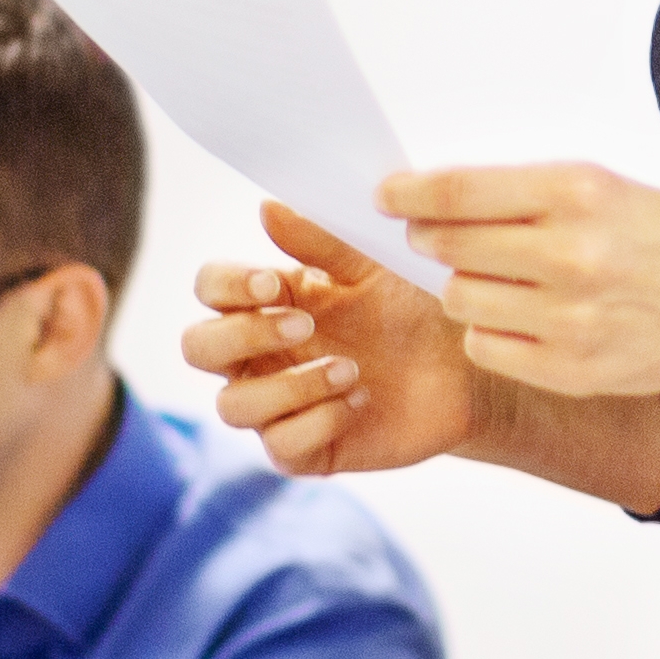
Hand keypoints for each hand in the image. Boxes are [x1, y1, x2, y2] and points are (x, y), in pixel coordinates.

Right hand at [183, 206, 492, 476]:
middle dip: (242, 336)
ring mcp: (278, 406)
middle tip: (304, 325)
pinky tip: (359, 400)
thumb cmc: (411, 310)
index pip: (209, 290)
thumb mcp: (370, 268)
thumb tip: (267, 208)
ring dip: (289, 386)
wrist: (462, 368)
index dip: (227, 287)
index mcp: (267, 303)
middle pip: (197, 349)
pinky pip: (281, 446)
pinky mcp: (306, 450)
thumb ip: (319, 242)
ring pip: (234, 406)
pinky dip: (317, 421)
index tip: (272, 285)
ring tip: (350, 369)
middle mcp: (260, 356)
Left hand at [381, 160, 659, 402]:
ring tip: (497, 278)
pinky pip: (485, 346)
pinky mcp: (570, 371)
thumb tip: (436, 199)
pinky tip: (521, 316)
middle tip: (435, 235)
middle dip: (431, 238)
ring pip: (459, 299)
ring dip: (461, 285)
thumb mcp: (604, 187)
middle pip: (449, 247)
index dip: (409, 194)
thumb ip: (524, 194)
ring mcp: (570, 320)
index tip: (387, 195)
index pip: (459, 192)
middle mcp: (572, 256)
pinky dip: (490, 329)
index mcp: (579, 194)